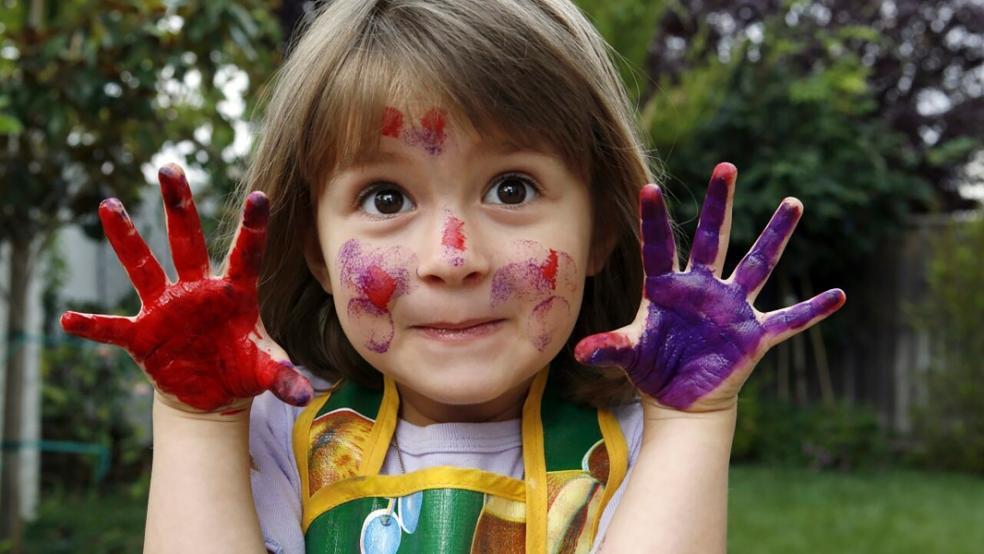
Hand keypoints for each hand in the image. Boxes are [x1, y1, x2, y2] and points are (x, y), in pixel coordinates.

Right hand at [61, 164, 311, 413]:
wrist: (212, 392)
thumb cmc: (242, 368)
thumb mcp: (265, 371)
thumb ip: (282, 376)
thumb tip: (303, 395)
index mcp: (235, 292)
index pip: (247, 254)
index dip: (253, 227)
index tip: (260, 195)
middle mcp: (198, 290)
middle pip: (188, 240)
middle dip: (179, 205)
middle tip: (169, 166)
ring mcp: (167, 308)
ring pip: (145, 266)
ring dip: (128, 239)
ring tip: (110, 205)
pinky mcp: (144, 335)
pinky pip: (114, 328)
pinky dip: (93, 326)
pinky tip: (69, 318)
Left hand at [575, 163, 844, 411]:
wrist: (680, 399)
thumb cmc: (652, 369)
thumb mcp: (629, 355)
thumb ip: (609, 348)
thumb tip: (580, 352)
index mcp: (668, 288)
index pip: (659, 246)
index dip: (654, 219)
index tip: (647, 187)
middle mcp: (703, 288)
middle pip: (713, 238)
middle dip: (720, 203)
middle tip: (725, 166)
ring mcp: (731, 308)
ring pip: (756, 264)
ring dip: (775, 235)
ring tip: (792, 202)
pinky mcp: (753, 334)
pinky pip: (788, 320)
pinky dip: (813, 310)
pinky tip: (839, 295)